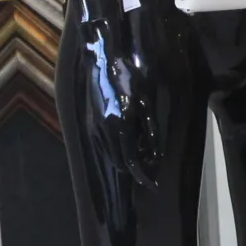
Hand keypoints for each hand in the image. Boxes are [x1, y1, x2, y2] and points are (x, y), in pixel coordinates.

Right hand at [80, 18, 161, 187]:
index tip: (152, 184)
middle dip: (135, 167)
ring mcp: (94, 127)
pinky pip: (104, 145)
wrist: (104, 60)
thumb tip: (155, 155)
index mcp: (120, 126)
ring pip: (110, 155)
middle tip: (150, 164)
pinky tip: (127, 140)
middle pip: (119, 162)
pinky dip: (116, 149)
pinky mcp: (91, 122)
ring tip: (141, 151)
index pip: (131, 161)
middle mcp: (104, 130)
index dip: (143, 175)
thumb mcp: (146, 103)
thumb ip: (150, 131)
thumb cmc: (130, 77)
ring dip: (125, 158)